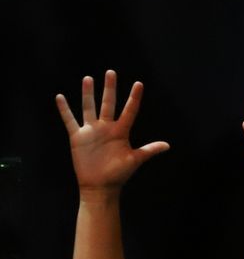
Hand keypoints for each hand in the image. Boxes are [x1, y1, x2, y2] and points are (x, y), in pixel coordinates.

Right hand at [55, 72, 169, 192]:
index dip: (134, 98)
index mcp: (121, 131)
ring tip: (88, 78)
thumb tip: (168, 145)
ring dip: (88, 94)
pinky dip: (64, 109)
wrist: (100, 186)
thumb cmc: (119, 173)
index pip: (129, 111)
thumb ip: (149, 150)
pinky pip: (69, 120)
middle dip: (110, 88)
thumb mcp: (135, 160)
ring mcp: (91, 131)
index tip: (139, 84)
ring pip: (89, 107)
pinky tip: (60, 97)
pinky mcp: (77, 137)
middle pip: (108, 103)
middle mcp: (106, 128)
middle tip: (111, 72)